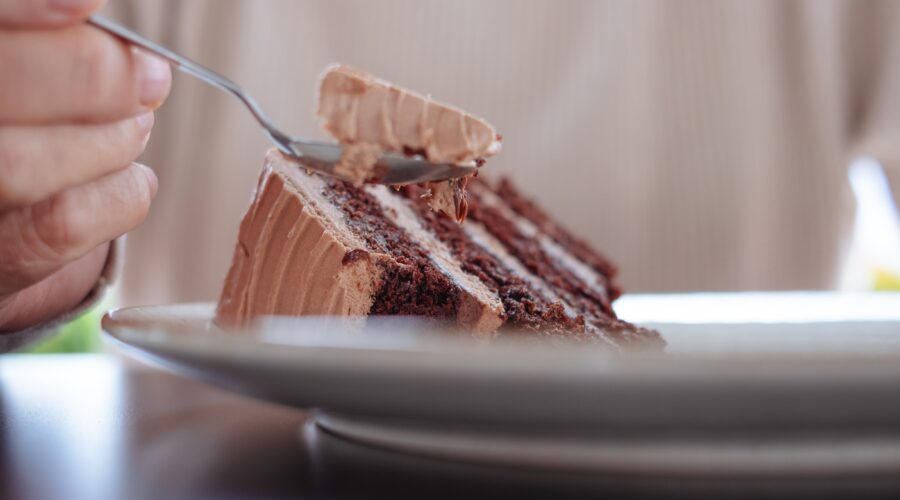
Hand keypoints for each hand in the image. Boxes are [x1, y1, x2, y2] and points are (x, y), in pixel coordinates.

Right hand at [0, 0, 170, 331]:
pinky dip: (123, 194)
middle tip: (150, 79)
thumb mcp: (26, 82)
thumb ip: (50, 55)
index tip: (87, 5)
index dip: (27, 11)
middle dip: (92, 77)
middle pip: (1, 85)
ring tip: (137, 129)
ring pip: (26, 164)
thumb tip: (132, 55)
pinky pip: (64, 224)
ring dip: (111, 141)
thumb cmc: (21, 128)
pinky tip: (133, 180)